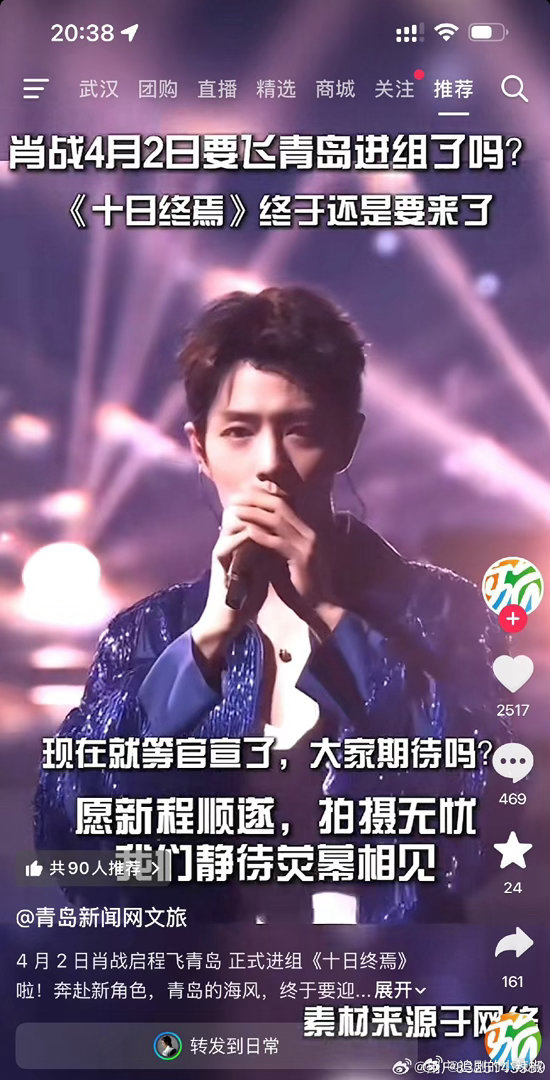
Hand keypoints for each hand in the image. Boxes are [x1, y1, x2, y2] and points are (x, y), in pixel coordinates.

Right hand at [191, 484, 275, 666]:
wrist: (227, 620)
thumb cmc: (246, 596)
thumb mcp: (262, 568)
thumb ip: (269, 551)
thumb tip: (284, 537)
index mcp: (237, 542)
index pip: (248, 513)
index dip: (265, 503)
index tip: (287, 497)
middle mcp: (227, 542)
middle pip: (237, 510)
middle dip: (258, 502)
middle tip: (280, 496)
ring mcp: (221, 552)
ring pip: (231, 522)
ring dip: (251, 515)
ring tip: (270, 510)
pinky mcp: (218, 566)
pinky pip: (228, 544)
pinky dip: (243, 537)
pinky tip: (258, 534)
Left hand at [227, 478, 345, 636]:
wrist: (319, 609)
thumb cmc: (301, 590)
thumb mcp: (285, 563)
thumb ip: (274, 548)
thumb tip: (255, 536)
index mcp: (306, 533)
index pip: (283, 506)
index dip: (261, 499)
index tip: (241, 498)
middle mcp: (309, 534)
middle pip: (279, 507)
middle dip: (255, 500)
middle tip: (235, 499)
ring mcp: (307, 545)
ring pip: (277, 520)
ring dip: (254, 514)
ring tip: (235, 511)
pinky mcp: (303, 558)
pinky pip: (278, 541)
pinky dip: (261, 535)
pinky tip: (245, 531)